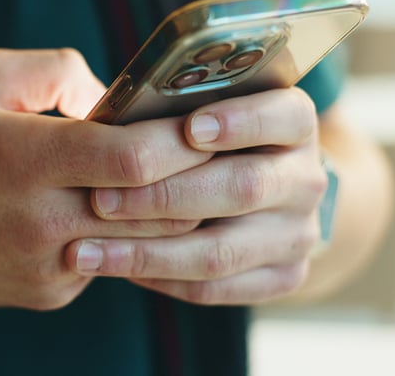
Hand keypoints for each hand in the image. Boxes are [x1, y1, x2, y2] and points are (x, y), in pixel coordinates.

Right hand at [0, 49, 209, 310]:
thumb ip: (57, 71)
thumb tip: (115, 96)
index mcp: (26, 159)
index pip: (131, 158)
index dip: (180, 140)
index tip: (209, 120)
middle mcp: (41, 221)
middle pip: (154, 207)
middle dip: (195, 178)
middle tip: (220, 149)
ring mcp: (48, 266)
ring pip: (141, 241)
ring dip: (169, 209)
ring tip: (182, 174)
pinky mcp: (50, 292)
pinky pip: (109, 260)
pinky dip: (120, 233)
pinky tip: (110, 207)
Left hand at [66, 87, 327, 304]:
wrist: (270, 189)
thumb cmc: (214, 134)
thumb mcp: (209, 105)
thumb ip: (179, 106)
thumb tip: (118, 117)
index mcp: (296, 122)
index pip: (282, 117)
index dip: (239, 122)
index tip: (188, 129)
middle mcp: (307, 178)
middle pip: (243, 188)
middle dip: (165, 195)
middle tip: (99, 200)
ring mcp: (300, 233)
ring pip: (221, 250)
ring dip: (147, 251)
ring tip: (86, 250)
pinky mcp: (285, 277)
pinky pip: (214, 288)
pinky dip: (160, 278)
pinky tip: (114, 267)